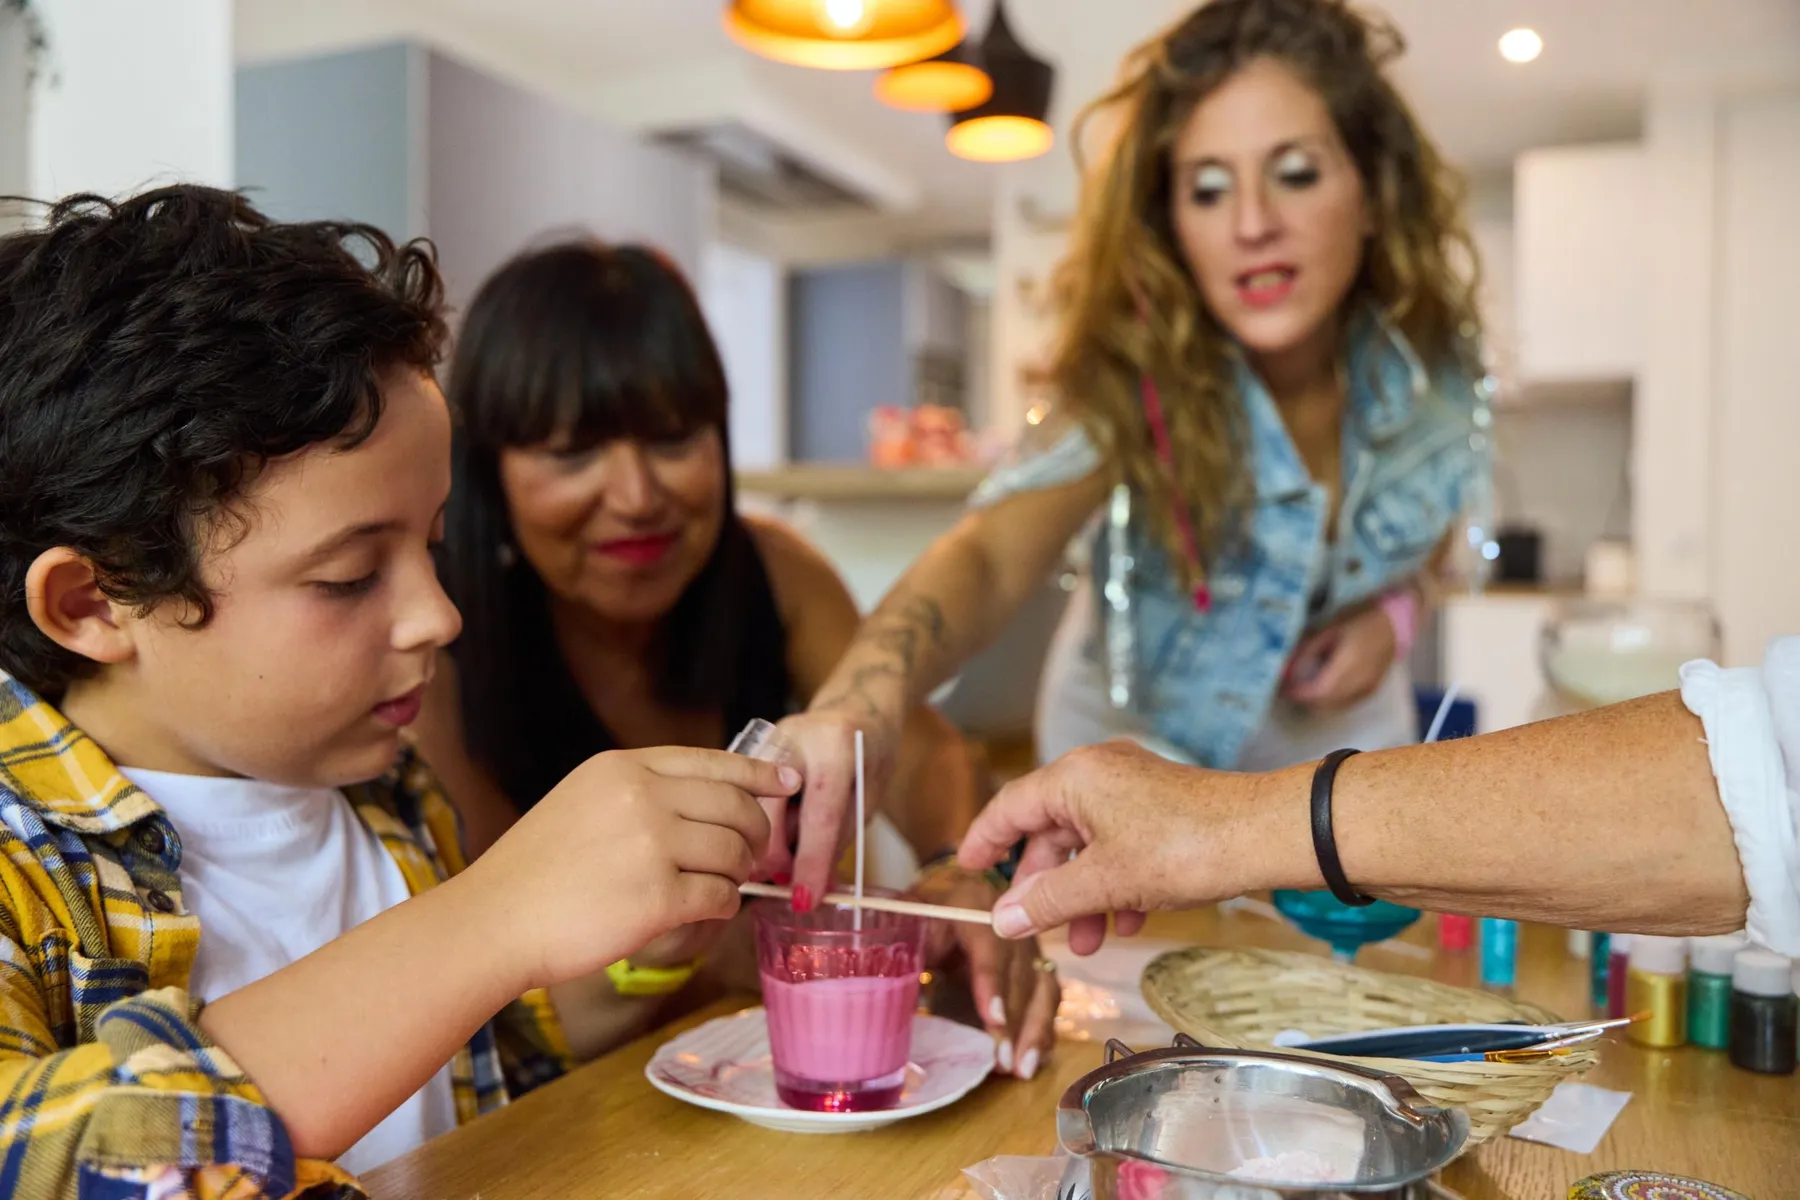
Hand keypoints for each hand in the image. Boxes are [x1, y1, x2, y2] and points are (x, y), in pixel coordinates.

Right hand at [466, 746, 797, 991]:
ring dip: (738, 871)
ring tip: (722, 883)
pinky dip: (723, 903)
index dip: (758, 772)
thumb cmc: (535, 871)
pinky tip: (707, 908)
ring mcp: (651, 845)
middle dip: (755, 831)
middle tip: (751, 853)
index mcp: (623, 767)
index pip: (712, 761)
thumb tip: (706, 801)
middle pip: (735, 805)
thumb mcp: (582, 801)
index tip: (787, 780)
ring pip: (734, 852)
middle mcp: (641, 796)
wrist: (494, 921)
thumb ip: (639, 792)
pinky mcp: (657, 897)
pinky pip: (719, 895)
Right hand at [765, 706, 903, 897]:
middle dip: (773, 856)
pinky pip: (742, 798)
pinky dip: (753, 825)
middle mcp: (792, 737)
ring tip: (785, 854)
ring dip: (761, 842)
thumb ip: (838, 838)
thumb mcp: (867, 798)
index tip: (805, 900)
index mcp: (835, 747)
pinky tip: (772, 831)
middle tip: (787, 881)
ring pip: (746, 808)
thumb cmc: (870, 756)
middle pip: (766, 811)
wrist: (857, 705)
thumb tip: (812, 888)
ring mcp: (764, 739)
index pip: (818, 816)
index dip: (811, 864)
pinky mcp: (748, 748)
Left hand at [915, 866, 1059, 1080]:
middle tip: (1004, 1059)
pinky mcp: (1036, 967)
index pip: (989, 941)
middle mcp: (1010, 920)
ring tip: (1021, 1070)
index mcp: (971, 901)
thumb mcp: (906, 925)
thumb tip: (885, 982)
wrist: (940, 908)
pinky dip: (1043, 1030)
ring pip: (1042, 986)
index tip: (994, 1019)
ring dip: (1035, 1030)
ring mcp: (1028, 944)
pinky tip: (1035, 1059)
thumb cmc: (918, 920)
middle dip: (1015, 1019)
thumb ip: (899, 949)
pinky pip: (1047, 999)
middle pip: (1020, 970)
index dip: (992, 981)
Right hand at [957, 741, 1301, 951]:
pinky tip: (1130, 922)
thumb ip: (1047, 900)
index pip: (1010, 807)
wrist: (1264, 836)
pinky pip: (1120, 846)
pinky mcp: (1161, 808)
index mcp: (1074, 778)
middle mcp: (1099, 774)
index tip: (965, 868)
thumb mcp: (1105, 882)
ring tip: (1086, 941)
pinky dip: (1115, 885)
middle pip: (1050, 832)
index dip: (984, 840)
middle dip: (1044, 887)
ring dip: (1082, 896)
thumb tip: (1003, 919)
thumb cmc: (1184, 848)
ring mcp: (1132, 789)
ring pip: (1088, 846)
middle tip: (1036, 928)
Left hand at [1282, 604, 1396, 711]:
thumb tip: (1284, 668)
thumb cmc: (1359, 620)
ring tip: (1301, 687)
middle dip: (1303, 699)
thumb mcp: (1329, 628)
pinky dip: (1329, 701)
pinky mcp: (1370, 691)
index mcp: (1349, 664)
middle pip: (1324, 703)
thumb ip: (1306, 649)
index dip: (1297, 693)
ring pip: (1334, 707)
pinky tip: (1321, 688)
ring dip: (1315, 702)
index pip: (1317, 691)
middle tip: (1287, 687)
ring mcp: (1367, 689)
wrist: (1394, 623)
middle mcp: (1360, 681)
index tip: (1281, 687)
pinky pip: (1345, 704)